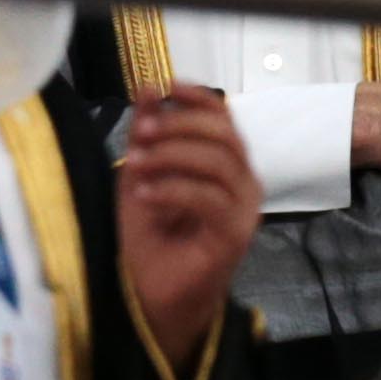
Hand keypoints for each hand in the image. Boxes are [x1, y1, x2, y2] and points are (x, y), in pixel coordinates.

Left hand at [116, 83, 261, 375]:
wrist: (153, 292)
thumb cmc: (152, 234)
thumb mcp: (140, 173)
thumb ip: (147, 133)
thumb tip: (148, 89)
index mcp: (225, 164)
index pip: (224, 118)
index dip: (198, 98)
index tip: (166, 87)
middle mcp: (243, 183)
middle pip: (225, 136)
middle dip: (180, 126)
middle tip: (143, 132)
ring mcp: (244, 210)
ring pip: (220, 164)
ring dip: (172, 157)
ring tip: (136, 165)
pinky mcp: (235, 236)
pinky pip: (210, 200)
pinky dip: (173, 190)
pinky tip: (145, 194)